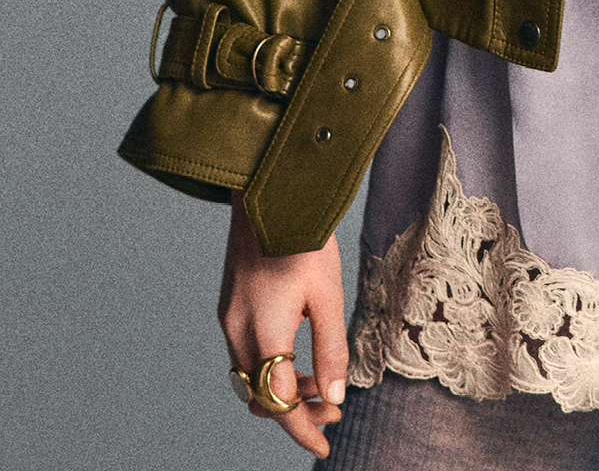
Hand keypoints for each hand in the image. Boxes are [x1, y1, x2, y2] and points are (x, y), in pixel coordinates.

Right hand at [219, 192, 347, 457]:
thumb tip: (334, 397)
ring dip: (281, 387)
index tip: (323, 447)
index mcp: (263, 330)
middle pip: (260, 395)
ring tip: (318, 380)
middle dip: (294, 410)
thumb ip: (330, 349)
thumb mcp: (328, 294)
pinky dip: (269, 365)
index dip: (301, 429)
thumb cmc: (305, 237)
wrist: (270, 190)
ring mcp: (228, 317)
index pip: (278, 402)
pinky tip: (296, 352)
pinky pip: (245, 353)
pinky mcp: (228, 304)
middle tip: (332, 408)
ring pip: (250, 376)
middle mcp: (237, 329)